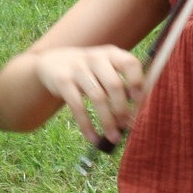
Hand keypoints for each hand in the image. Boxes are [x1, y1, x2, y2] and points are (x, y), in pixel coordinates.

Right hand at [30, 44, 145, 146]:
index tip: (139, 101)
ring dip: (108, 121)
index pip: (129, 63)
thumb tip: (138, 111)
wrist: (53, 62)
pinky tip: (94, 138)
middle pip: (114, 84)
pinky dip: (87, 125)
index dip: (137, 82)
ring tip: (114, 137)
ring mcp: (78, 69)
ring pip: (98, 98)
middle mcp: (95, 58)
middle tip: (127, 126)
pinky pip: (77, 107)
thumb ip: (122, 83)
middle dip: (123, 109)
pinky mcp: (63, 81)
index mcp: (111, 54)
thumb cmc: (89, 71)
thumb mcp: (105, 68)